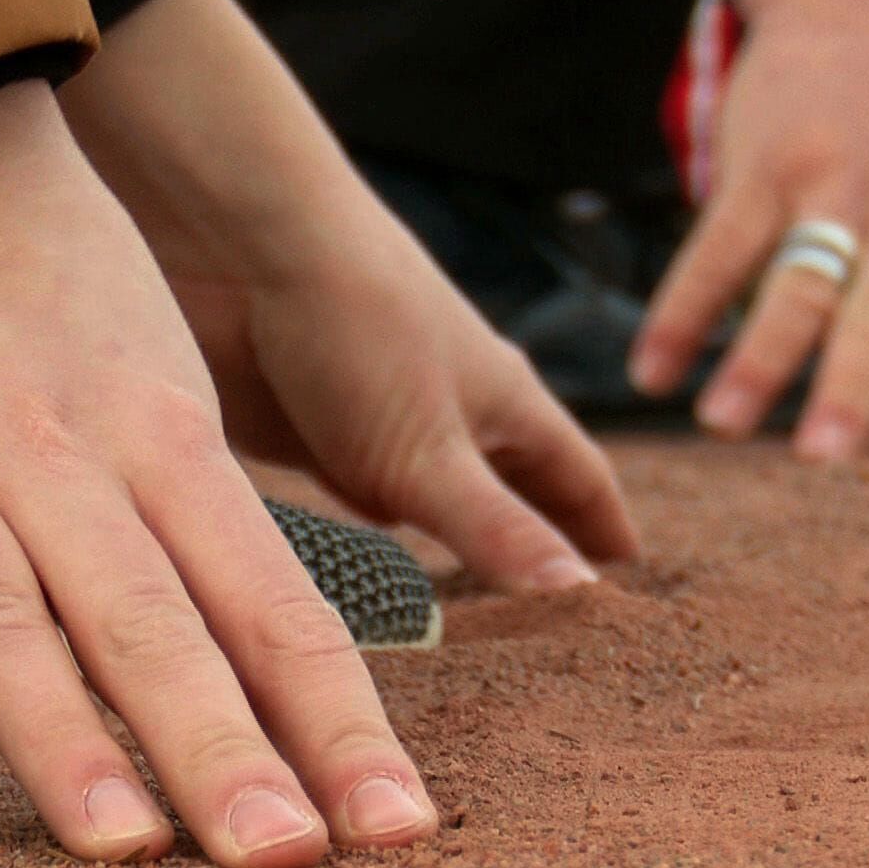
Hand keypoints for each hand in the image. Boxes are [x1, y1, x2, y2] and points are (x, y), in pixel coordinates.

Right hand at [0, 81, 436, 867]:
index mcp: (167, 444)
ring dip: (60, 730)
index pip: (271, 603)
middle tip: (280, 858)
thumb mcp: (171, 405)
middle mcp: (58, 457)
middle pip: (149, 618)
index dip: (334, 719)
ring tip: (120, 844)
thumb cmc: (64, 316)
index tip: (392, 829)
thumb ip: (221, 552)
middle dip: (218, 745)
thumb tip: (311, 710)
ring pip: (1, 609)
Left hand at [60, 0, 639, 589]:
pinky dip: (373, 542)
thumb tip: (581, 599)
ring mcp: (380, 422)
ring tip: (473, 617)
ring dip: (451, 551)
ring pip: (432, 498)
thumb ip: (498, 529)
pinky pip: (355, 500)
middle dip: (538, 548)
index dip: (607, 533)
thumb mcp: (433, 451)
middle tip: (561, 623)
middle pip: (512, 492)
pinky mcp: (309, 431)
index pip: (580, 480)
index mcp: (507, 406)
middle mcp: (451, 415)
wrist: (236, 244)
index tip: (632, 587)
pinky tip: (367, 571)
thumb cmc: (357, 326)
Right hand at [629, 0, 868, 461]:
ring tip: (720, 426)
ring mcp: (829, 189)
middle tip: (824, 459)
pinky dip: (681, 313)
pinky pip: (716, 250)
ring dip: (755, 358)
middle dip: (850, 388)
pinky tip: (651, 371)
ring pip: (794, 283)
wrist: (866, 9)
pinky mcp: (761, 166)